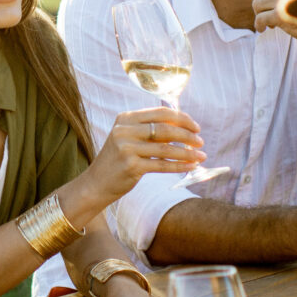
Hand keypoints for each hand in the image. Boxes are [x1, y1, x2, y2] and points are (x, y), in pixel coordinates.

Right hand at [83, 106, 204, 204]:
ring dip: (187, 153)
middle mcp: (124, 131)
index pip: (160, 113)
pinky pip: (161, 165)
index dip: (182, 118)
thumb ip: (150, 131)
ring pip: (166, 149)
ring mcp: (126, 148)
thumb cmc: (117, 161)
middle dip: (187, 135)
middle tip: (201, 142)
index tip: (196, 126)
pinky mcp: (131, 167)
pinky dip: (179, 166)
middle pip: (165, 129)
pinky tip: (191, 166)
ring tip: (201, 156)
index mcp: (125, 119)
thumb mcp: (129, 139)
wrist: (95, 184)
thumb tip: (183, 128)